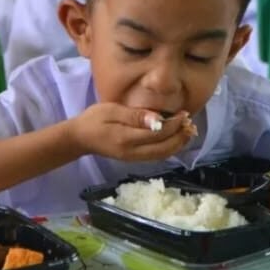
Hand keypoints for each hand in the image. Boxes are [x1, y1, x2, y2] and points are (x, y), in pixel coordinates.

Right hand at [69, 103, 195, 160]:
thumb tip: (158, 119)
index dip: (174, 125)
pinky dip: (170, 148)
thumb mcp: (112, 111)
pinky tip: (176, 139)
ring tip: (188, 131)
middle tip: (190, 122)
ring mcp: (134, 158)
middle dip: (180, 136)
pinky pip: (157, 156)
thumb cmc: (94, 120)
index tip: (184, 113)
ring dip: (178, 144)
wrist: (79, 138)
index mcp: (126, 138)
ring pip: (162, 154)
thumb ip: (135, 116)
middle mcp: (133, 152)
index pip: (157, 133)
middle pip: (164, 148)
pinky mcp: (134, 159)